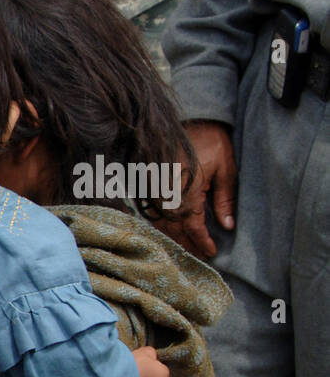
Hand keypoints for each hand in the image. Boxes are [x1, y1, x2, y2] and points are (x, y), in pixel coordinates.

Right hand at [155, 121, 235, 258]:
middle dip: (187, 245)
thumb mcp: (226, 168)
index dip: (202, 243)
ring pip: (160, 224)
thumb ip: (225, 198)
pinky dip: (161, 225)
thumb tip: (227, 225)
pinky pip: (152, 213)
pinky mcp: (148, 187)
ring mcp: (155, 192)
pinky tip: (168, 231)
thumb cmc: (209, 140)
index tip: (211, 252)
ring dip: (172, 238)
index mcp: (188, 193)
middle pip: (175, 231)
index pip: (194, 227)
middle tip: (198, 258)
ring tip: (184, 248)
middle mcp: (168, 196)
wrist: (188, 118)